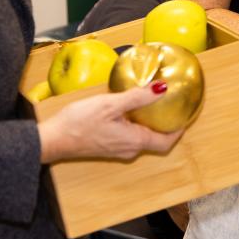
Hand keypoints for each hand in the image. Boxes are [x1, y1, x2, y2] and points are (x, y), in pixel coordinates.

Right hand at [38, 83, 182, 163]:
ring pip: (141, 138)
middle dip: (165, 123)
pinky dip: (134, 124)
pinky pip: (129, 137)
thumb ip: (138, 97)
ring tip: (151, 102)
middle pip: (155, 140)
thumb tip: (162, 88)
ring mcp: (117, 150)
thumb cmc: (79, 122)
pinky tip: (128, 109)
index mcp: (134, 141)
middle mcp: (129, 150)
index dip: (178, 130)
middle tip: (170, 104)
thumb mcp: (111, 104)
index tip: (185, 114)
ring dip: (148, 123)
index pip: (166, 142)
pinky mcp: (107, 147)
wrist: (52, 139)